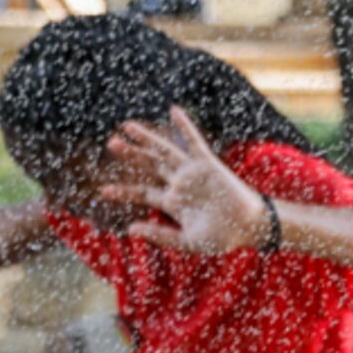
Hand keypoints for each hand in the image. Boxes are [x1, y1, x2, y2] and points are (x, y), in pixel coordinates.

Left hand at [99, 107, 266, 254]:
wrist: (248, 227)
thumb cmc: (221, 237)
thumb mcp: (187, 242)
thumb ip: (159, 236)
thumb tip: (130, 229)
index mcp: (173, 203)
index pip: (143, 193)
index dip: (123, 191)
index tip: (103, 191)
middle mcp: (179, 184)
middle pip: (150, 165)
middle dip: (131, 154)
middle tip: (112, 143)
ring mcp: (192, 172)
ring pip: (164, 151)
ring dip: (147, 138)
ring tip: (127, 126)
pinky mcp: (207, 164)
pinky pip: (193, 141)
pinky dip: (184, 126)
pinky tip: (173, 110)